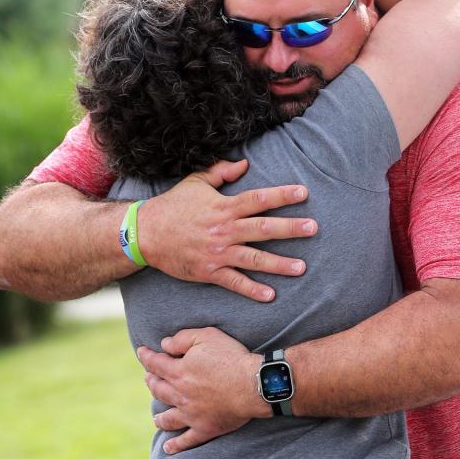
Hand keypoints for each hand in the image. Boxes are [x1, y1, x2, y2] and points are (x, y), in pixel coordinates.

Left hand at [138, 327, 269, 453]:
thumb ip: (183, 339)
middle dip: (151, 382)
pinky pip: (186, 440)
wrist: (252, 384)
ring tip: (156, 417)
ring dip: (159, 417)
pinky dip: (176, 445)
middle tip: (148, 379)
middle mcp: (180, 394)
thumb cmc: (231, 357)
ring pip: (168, 417)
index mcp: (179, 371)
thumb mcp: (207, 336)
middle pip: (158, 390)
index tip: (141, 352)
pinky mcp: (205, 428)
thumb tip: (164, 344)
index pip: (156, 363)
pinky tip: (168, 448)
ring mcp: (191, 414)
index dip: (147, 356)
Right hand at [139, 159, 314, 300]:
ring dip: (279, 264)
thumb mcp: (196, 182)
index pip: (258, 199)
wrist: (145, 233)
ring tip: (301, 267)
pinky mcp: (209, 271)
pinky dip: (252, 289)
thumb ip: (221, 171)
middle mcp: (224, 229)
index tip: (304, 192)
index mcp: (224, 206)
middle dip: (290, 228)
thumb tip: (245, 163)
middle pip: (263, 228)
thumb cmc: (173, 205)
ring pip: (254, 258)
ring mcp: (218, 252)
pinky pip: (234, 281)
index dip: (282, 195)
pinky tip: (271, 295)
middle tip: (313, 228)